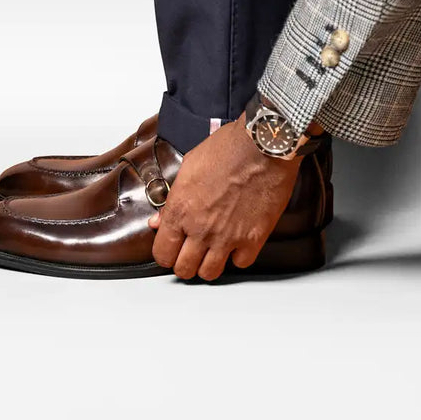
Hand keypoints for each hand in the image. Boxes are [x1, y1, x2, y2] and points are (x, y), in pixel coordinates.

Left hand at [148, 116, 301, 280]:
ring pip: (209, 273)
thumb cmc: (226, 149)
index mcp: (179, 210)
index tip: (171, 249)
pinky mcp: (254, 238)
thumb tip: (158, 220)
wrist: (262, 146)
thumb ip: (171, 199)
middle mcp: (200, 229)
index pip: (162, 253)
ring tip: (211, 252)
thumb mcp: (188, 168)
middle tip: (190, 252)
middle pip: (184, 269)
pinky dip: (238, 256)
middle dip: (184, 263)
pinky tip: (237, 243)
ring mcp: (227, 237)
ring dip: (208, 265)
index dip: (165, 253)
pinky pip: (241, 263)